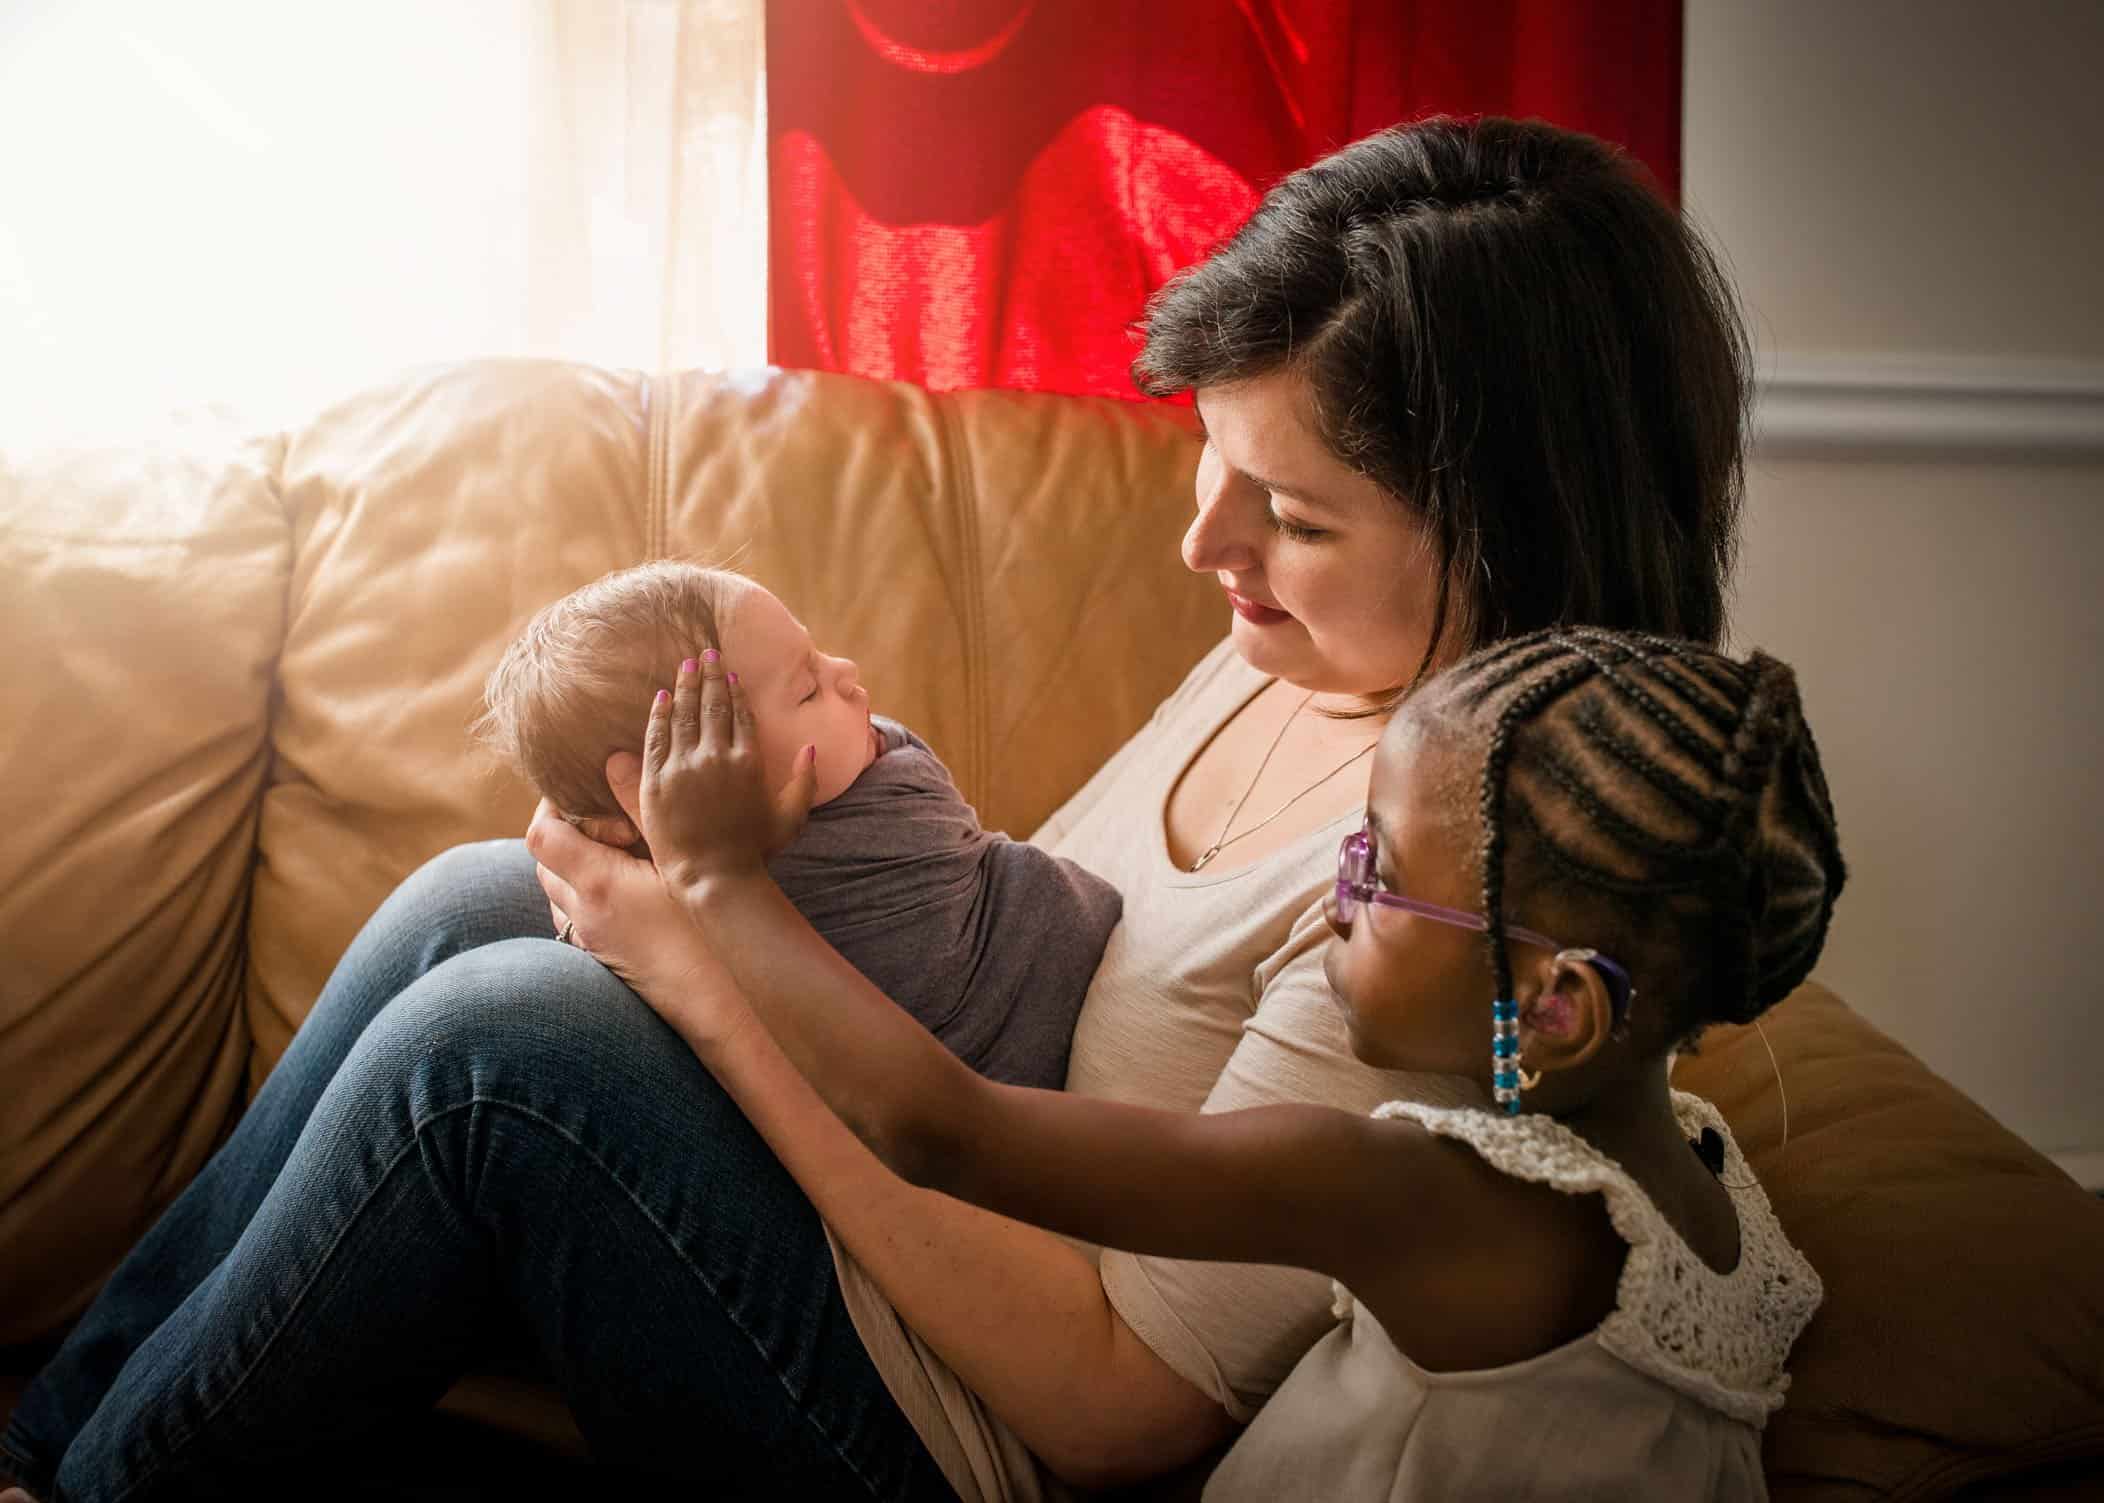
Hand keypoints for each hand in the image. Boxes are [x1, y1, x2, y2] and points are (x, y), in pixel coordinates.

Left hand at [526, 804, 749, 1047]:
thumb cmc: (709, 925)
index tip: (575, 789)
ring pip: (557, 895)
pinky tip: (623, 891)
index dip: (548, 806)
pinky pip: (574, 921)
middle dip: (561, 833)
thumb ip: (644, 804)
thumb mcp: (681, 856)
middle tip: (599, 815)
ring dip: (570, 867)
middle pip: (544, 863)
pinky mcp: (604, 963)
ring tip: (612, 849)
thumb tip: (614, 760)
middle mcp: (584, 915)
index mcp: (598, 883)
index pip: (542, 835)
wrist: (722, 1003)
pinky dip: (583, 897)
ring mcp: (591, 944)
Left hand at [639, 653, 817, 895]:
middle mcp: (716, 758)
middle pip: (712, 706)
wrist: (714, 877)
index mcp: (748, 762)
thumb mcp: (791, 817)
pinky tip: (661, 698)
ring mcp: (684, 768)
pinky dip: (659, 715)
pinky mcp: (657, 782)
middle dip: (709, 676)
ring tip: (684, 665)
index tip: (729, 670)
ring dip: (684, 686)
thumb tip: (810, 747)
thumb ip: (804, 781)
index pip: (740, 714)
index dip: (734, 689)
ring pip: (683, 715)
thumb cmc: (756, 851)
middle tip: (704, 652)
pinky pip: (656, 739)